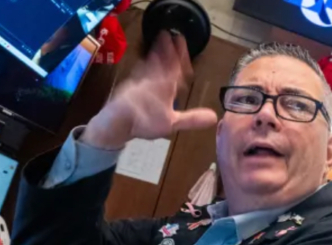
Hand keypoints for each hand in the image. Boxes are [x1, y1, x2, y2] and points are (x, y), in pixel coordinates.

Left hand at [81, 32, 217, 149]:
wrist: (116, 120)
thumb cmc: (146, 120)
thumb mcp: (172, 123)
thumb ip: (192, 119)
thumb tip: (215, 116)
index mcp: (165, 85)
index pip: (175, 65)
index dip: (179, 53)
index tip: (180, 39)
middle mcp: (152, 79)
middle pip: (160, 60)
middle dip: (165, 48)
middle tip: (166, 34)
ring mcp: (139, 81)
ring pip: (149, 64)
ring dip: (153, 55)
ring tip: (155, 47)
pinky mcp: (128, 87)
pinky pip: (138, 73)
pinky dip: (142, 68)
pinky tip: (140, 67)